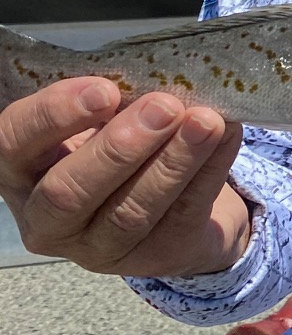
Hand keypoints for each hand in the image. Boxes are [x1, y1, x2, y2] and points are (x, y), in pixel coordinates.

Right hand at [0, 78, 251, 277]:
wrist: (172, 206)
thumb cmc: (119, 146)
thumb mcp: (100, 122)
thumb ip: (108, 104)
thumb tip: (151, 77)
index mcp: (21, 172)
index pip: (13, 143)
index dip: (54, 116)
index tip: (104, 90)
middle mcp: (46, 219)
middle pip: (69, 190)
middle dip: (120, 147)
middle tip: (164, 107)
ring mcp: (97, 248)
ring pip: (130, 211)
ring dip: (173, 162)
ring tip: (206, 122)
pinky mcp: (154, 258)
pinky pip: (183, 215)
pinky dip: (210, 171)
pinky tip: (227, 136)